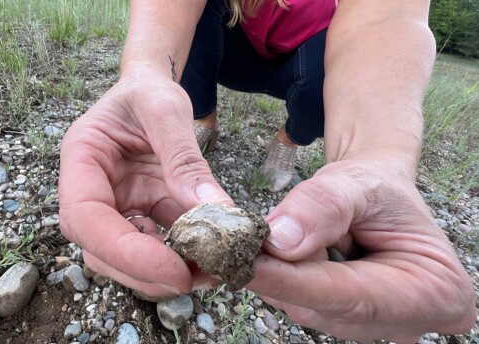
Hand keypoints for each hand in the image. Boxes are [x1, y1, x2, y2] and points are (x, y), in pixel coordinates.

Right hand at [58, 72, 231, 299]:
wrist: (149, 88)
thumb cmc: (147, 90)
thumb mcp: (165, 110)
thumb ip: (185, 159)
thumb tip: (215, 213)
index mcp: (81, 160)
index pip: (86, 219)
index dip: (124, 252)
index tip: (172, 270)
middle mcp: (90, 190)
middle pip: (100, 249)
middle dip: (145, 272)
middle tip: (196, 279)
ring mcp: (114, 205)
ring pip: (125, 256)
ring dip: (163, 271)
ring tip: (210, 270)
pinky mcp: (139, 211)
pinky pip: (156, 242)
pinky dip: (180, 254)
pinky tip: (208, 251)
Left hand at [246, 160, 475, 342]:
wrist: (376, 193)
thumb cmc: (379, 186)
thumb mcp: (358, 180)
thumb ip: (324, 204)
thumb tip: (281, 240)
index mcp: (435, 290)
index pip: (352, 297)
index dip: (296, 283)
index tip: (249, 267)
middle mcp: (402, 320)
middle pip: (324, 307)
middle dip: (279, 273)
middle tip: (242, 241)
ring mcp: (370, 324)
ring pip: (304, 306)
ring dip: (279, 270)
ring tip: (272, 234)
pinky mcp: (341, 317)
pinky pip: (299, 301)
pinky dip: (281, 274)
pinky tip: (278, 250)